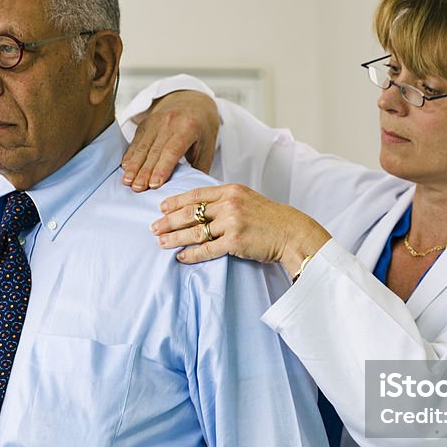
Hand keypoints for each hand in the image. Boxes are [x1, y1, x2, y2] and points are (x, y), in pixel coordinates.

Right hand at [122, 90, 219, 190]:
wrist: (193, 99)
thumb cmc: (202, 128)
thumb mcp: (207, 146)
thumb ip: (199, 168)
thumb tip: (190, 191)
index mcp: (188, 127)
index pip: (172, 151)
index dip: (162, 168)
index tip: (154, 184)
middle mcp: (169, 122)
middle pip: (154, 151)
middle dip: (144, 171)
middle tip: (137, 188)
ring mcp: (155, 120)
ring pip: (142, 147)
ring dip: (133, 166)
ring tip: (127, 181)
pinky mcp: (145, 123)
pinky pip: (136, 141)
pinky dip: (130, 155)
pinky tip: (125, 168)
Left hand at [153, 184, 330, 276]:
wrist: (292, 233)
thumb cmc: (270, 219)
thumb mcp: (248, 199)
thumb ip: (226, 200)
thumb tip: (202, 208)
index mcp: (231, 190)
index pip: (196, 194)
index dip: (176, 201)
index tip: (161, 207)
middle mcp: (230, 204)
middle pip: (190, 212)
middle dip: (168, 221)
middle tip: (153, 228)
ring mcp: (232, 223)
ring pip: (195, 231)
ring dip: (175, 238)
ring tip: (161, 243)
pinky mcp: (235, 242)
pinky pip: (207, 249)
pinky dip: (191, 254)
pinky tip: (181, 256)